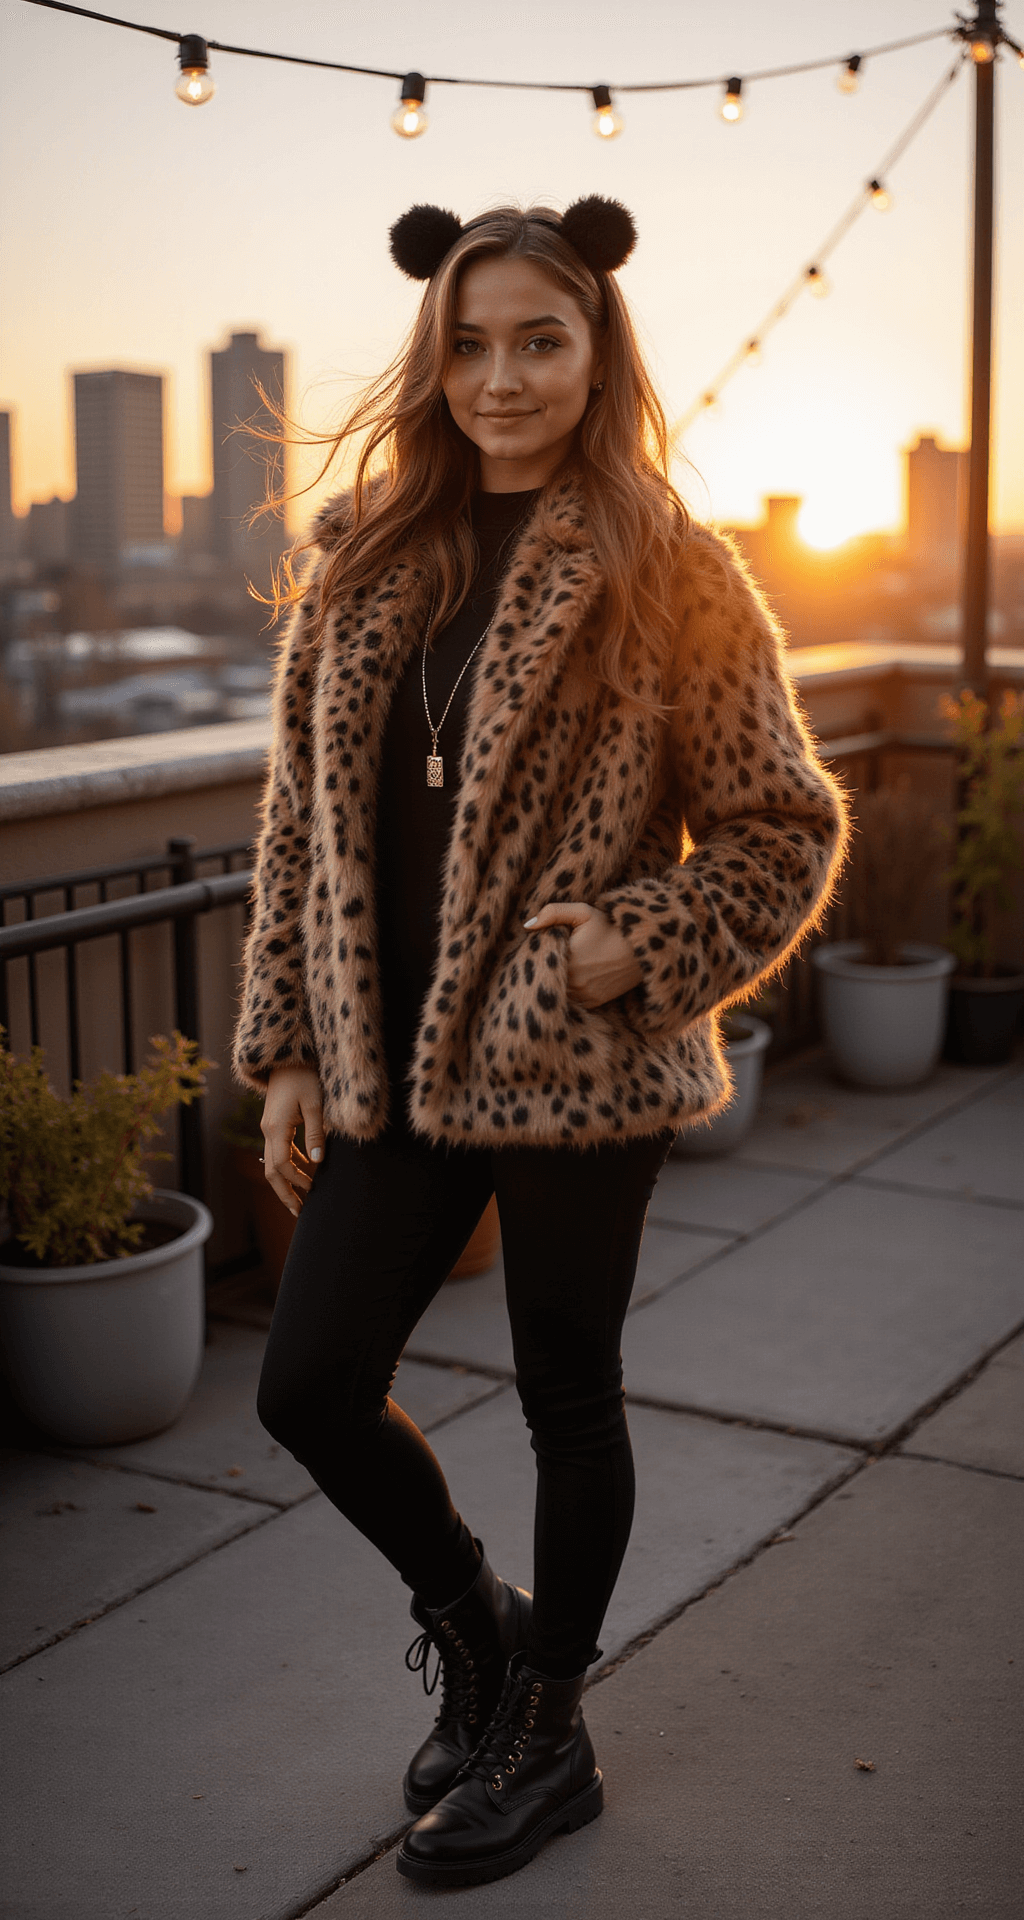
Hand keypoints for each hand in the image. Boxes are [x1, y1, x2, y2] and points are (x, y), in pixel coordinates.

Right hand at [261, 1066, 325, 1216]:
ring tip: (302, 1198)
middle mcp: (267, 1131)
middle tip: (300, 1213)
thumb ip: (316, 1134)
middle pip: (271, 1171)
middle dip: (285, 1193)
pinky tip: (303, 1171)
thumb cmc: (305, 1077)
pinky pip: (277, 1152)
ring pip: (272, 1163)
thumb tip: (317, 1164)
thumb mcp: (316, 1104)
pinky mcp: (274, 1124)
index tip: (314, 1191)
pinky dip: (288, 1165)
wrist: (288, 1057)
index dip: (297, 1183)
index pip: (282, 1166)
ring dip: (286, 1182)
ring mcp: (268, 1128)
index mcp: (276, 1128)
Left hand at [523, 902, 642, 1009]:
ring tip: (560, 968)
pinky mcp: (593, 1002)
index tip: (540, 945)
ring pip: (557, 991)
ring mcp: (583, 995)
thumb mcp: (582, 912)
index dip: (536, 954)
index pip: (538, 961)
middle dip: (545, 969)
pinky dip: (568, 993)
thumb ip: (552, 913)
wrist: (641, 948)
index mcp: (566, 960)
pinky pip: (571, 1001)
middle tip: (546, 958)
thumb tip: (527, 926)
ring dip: (555, 983)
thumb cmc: (610, 927)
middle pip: (546, 978)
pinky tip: (571, 979)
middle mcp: (573, 982)